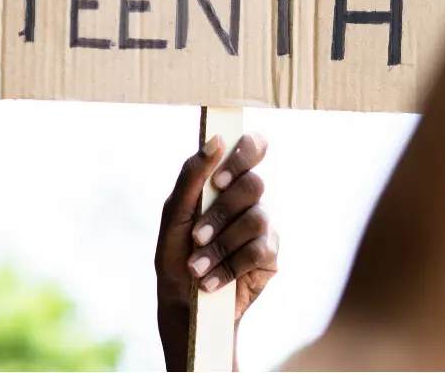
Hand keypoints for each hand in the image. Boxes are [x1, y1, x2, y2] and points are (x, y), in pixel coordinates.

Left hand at [155, 133, 277, 369]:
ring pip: (256, 218)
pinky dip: (229, 265)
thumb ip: (192, 176)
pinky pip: (260, 249)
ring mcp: (262, 227)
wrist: (182, 304)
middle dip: (221, 212)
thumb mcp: (174, 214)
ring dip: (220, 245)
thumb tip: (215, 140)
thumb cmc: (175, 253)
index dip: (245, 153)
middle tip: (196, 235)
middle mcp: (247, 200)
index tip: (220, 179)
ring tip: (196, 266)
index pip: (252, 147)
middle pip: (254, 184)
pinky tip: (210, 281)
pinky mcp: (270, 256)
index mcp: (225, 181)